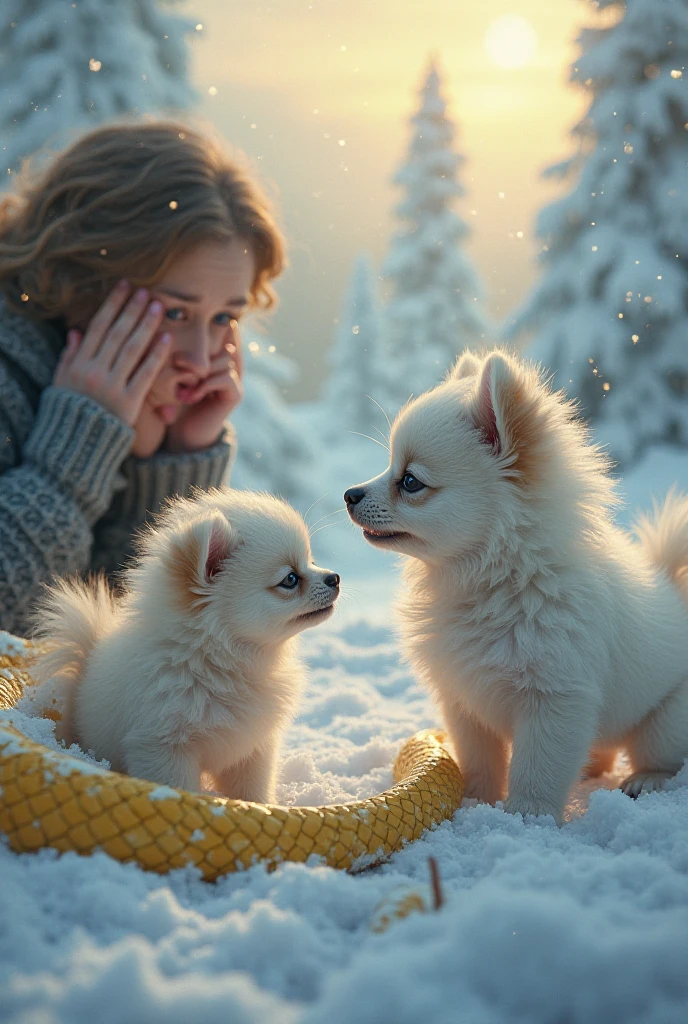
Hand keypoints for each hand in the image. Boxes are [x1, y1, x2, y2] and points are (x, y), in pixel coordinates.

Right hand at [53, 281, 170, 432]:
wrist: (78, 444)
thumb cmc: (71, 410)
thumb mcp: (62, 382)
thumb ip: (68, 356)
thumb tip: (76, 331)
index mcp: (78, 363)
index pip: (98, 326)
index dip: (112, 304)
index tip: (124, 287)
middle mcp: (94, 371)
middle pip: (116, 334)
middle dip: (132, 310)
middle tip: (147, 291)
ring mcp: (112, 386)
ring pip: (131, 349)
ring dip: (146, 325)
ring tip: (158, 307)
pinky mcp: (128, 402)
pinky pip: (145, 375)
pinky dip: (156, 356)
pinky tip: (166, 339)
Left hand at [165, 321, 243, 453]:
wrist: (184, 434)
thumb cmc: (173, 403)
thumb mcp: (173, 375)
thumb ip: (180, 357)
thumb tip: (170, 330)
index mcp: (218, 364)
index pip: (228, 340)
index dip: (227, 330)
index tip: (222, 319)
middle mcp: (231, 370)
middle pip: (224, 347)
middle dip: (201, 353)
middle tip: (178, 362)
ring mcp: (235, 383)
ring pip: (223, 361)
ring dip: (200, 372)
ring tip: (181, 386)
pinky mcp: (235, 396)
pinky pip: (225, 377)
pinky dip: (205, 384)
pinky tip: (190, 396)